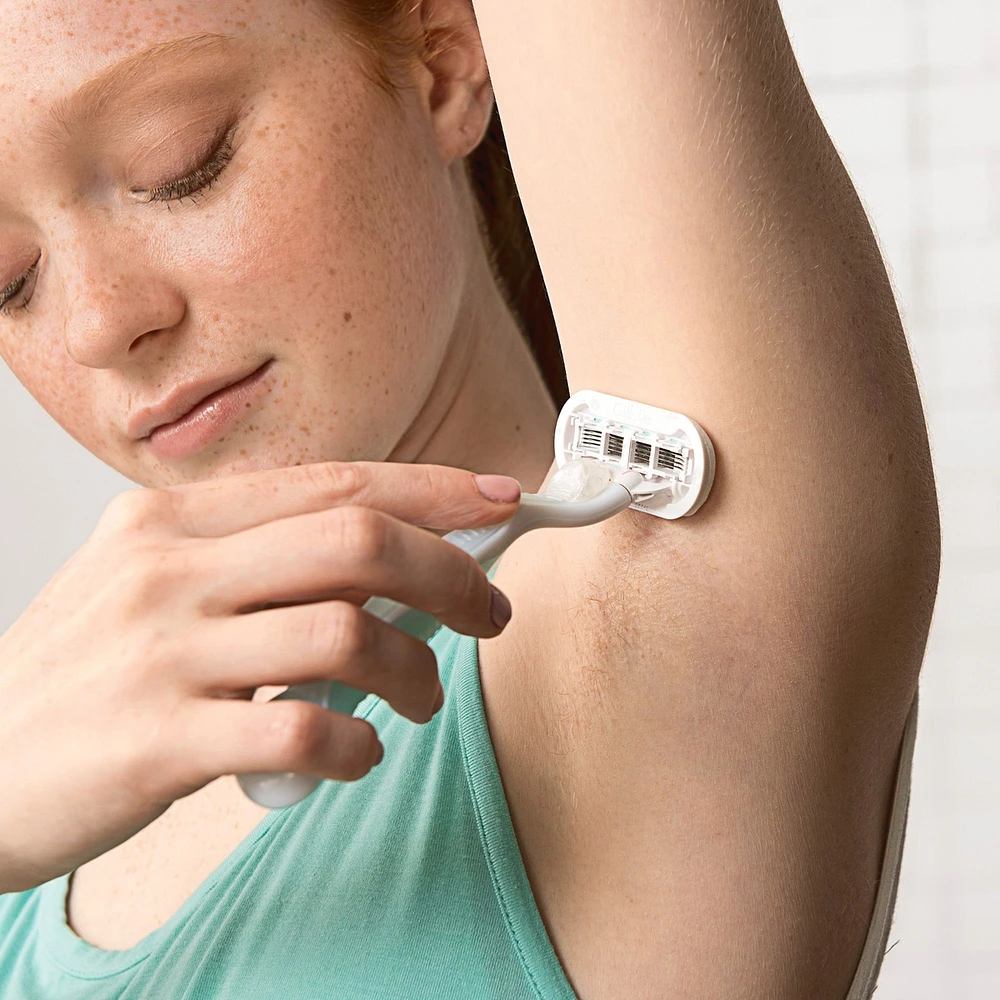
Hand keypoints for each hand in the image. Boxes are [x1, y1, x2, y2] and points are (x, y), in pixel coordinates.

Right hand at [0, 462, 519, 893]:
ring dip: (415, 670)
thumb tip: (387, 555)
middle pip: (357, 541)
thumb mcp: (155, 587)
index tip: (498, 500)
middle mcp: (169, 570)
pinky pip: (302, 730)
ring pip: (345, 631)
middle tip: (491, 613)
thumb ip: (258, 563)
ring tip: (418, 698)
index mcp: (173, 520)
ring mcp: (163, 652)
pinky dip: (355, 744)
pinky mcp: (159, 741)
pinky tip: (354, 753)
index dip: (432, 488)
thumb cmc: (87, 676)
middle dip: (452, 572)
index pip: (334, 483)